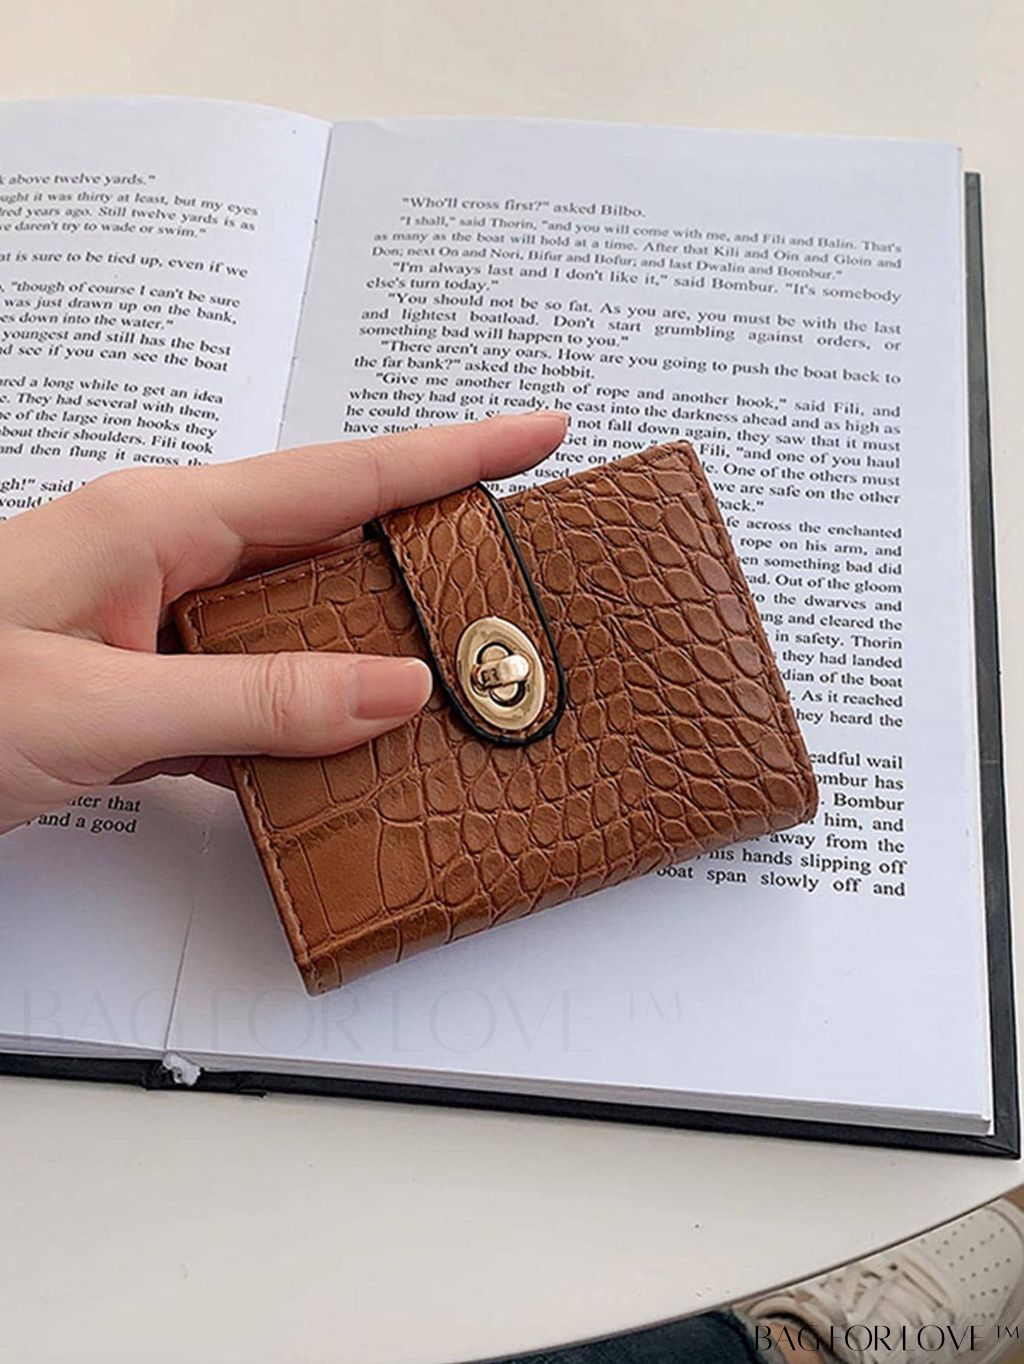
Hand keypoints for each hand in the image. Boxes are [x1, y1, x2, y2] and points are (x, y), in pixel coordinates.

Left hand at [0, 411, 566, 833]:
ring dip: (373, 637)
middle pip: (332, 536)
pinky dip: (309, 708)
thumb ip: (254, 698)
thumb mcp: (97, 705)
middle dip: (430, 537)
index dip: (450, 451)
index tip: (537, 430)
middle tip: (521, 551)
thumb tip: (393, 689)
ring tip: (458, 659)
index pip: (340, 477)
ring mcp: (156, 619)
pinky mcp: (142, 680)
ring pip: (298, 616)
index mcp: (163, 522)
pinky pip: (255, 682)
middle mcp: (167, 556)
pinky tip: (349, 739)